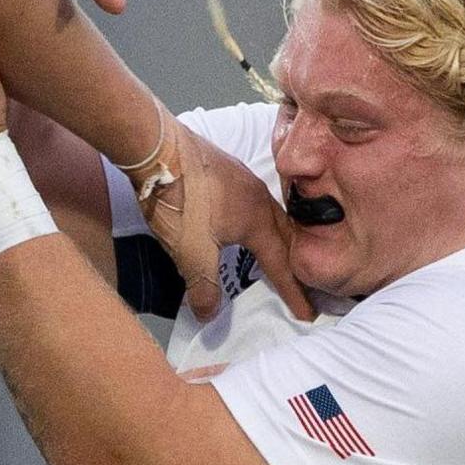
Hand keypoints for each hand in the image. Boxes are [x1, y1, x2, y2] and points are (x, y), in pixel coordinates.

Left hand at [137, 124, 312, 321]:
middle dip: (295, 262)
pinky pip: (253, 201)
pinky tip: (246, 222)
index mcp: (257, 220)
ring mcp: (242, 179)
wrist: (156, 149)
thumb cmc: (179, 201)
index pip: (281, 263)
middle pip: (285, 235)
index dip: (293, 291)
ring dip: (278, 237)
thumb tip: (209, 315)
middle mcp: (258, 197)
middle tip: (303, 285)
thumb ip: (204, 287)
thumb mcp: (190, 253)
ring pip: (270, 214)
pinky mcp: (225, 168)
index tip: (307, 313)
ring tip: (280, 255)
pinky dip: (259, 219)